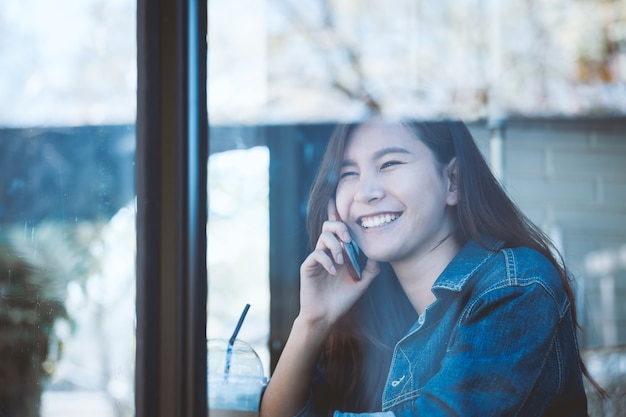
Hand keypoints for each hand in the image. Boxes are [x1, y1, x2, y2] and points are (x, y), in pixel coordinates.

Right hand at [298, 199, 378, 326]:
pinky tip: (333, 270)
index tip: (336, 197)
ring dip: (336, 245)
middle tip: (349, 240)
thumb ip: (370, 268)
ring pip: (323, 237)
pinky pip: (317, 254)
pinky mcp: (308, 266)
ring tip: (341, 261)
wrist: (327, 315)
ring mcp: (317, 258)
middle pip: (329, 225)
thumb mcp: (362, 282)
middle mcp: (327, 251)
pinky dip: (327, 260)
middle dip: (341, 227)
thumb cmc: (343, 298)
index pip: (338, 228)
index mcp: (339, 251)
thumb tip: (376, 253)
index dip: (336, 211)